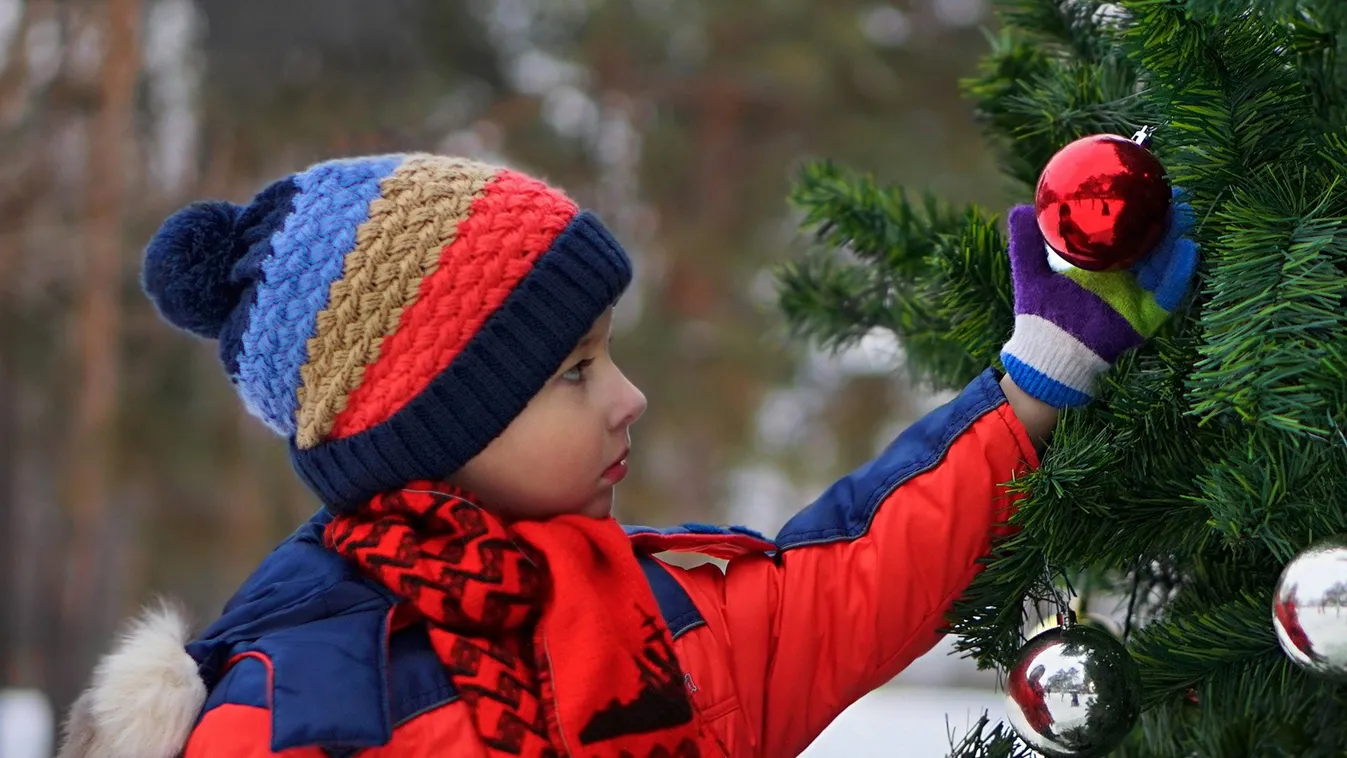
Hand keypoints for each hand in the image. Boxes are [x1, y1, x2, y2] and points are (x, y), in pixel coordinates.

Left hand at [999, 189, 1199, 408]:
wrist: (1044, 355)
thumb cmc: (1038, 316)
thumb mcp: (1031, 272)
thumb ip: (1027, 242)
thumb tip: (1022, 208)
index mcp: (1100, 267)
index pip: (1126, 235)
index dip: (1139, 213)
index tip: (1148, 187)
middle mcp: (1122, 279)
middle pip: (1152, 245)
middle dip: (1166, 221)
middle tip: (1176, 194)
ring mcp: (1135, 298)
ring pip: (1164, 263)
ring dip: (1176, 239)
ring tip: (1183, 213)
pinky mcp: (1144, 318)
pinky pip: (1168, 294)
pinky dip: (1178, 272)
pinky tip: (1188, 249)